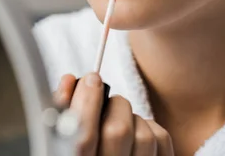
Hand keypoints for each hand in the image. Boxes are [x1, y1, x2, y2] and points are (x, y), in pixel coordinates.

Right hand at [54, 73, 174, 155]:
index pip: (83, 139)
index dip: (87, 103)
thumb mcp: (63, 137)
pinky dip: (151, 129)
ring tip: (121, 120)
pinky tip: (137, 134)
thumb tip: (70, 81)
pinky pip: (161, 141)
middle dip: (114, 105)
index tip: (91, 80)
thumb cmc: (81, 145)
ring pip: (144, 135)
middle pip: (118, 132)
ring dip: (133, 118)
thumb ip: (63, 111)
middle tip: (108, 98)